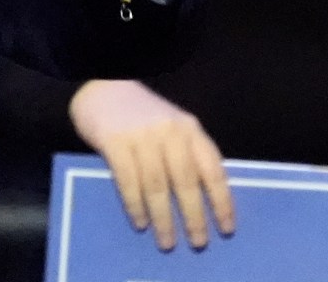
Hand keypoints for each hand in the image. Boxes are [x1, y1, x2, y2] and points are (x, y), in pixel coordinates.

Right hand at [70, 79, 234, 251]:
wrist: (101, 85)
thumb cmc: (141, 115)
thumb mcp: (173, 128)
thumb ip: (187, 155)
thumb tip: (203, 199)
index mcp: (190, 130)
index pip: (212, 170)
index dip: (221, 202)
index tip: (226, 228)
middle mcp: (169, 132)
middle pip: (185, 181)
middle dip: (193, 216)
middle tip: (197, 242)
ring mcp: (141, 136)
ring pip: (157, 185)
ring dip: (163, 217)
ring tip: (167, 241)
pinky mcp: (114, 141)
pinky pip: (128, 180)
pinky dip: (135, 204)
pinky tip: (140, 222)